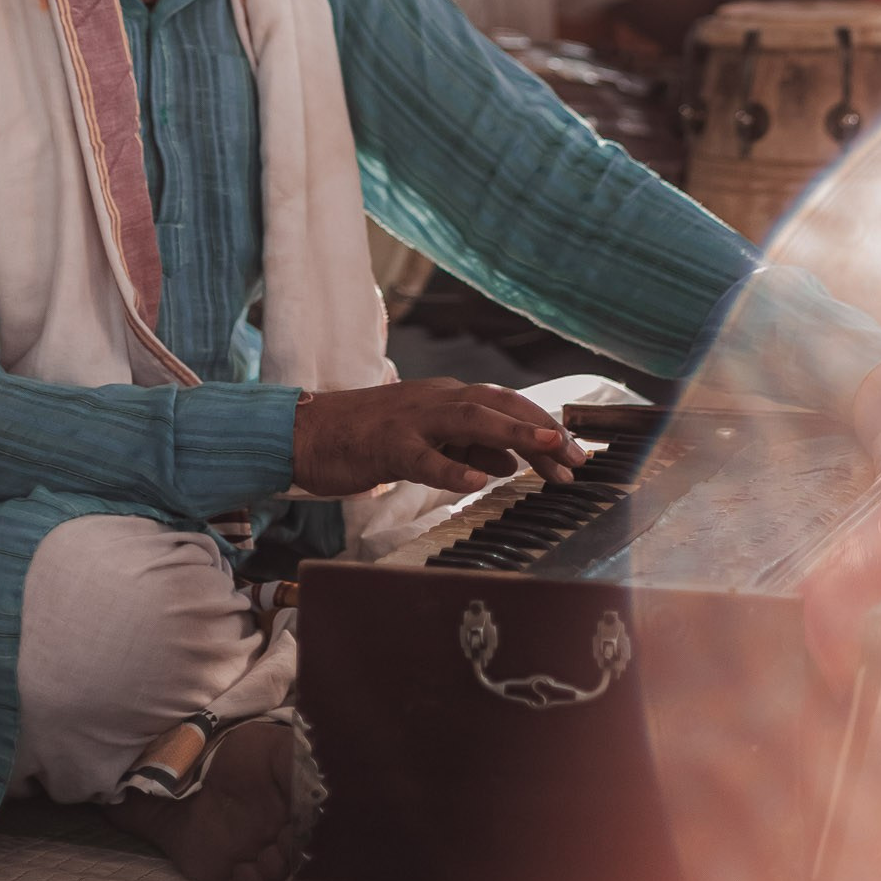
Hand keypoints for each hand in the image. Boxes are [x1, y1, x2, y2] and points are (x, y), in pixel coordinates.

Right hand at [290, 379, 580, 499]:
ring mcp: (410, 420)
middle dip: (541, 427)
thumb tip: (510, 461)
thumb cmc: (366, 440)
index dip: (543, 426)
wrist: (304, 434)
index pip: (506, 405)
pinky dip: (453, 468)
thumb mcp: (427, 443)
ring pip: (468, 420)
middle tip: (576, 457)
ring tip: (546, 446)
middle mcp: (435, 399)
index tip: (575, 455)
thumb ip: (467, 449)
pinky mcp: (385, 445)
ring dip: (512, 431)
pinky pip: (424, 457)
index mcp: (446, 399)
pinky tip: (479, 481)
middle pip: (498, 405)